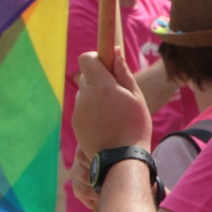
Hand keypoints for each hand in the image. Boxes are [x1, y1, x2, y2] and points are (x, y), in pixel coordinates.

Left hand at [72, 49, 151, 185]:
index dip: (96, 58)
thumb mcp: (136, 96)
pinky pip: (83, 110)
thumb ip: (123, 72)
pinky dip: (92, 112)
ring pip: (84, 94)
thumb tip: (114, 52)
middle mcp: (85, 96)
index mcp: (101, 86)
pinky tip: (106, 124)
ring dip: (96, 97)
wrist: (121, 160)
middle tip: (116, 93)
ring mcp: (78, 111)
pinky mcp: (76, 125)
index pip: (86, 58)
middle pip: (86, 77)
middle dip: (98, 80)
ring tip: (113, 113)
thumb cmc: (134, 125)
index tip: (108, 66)